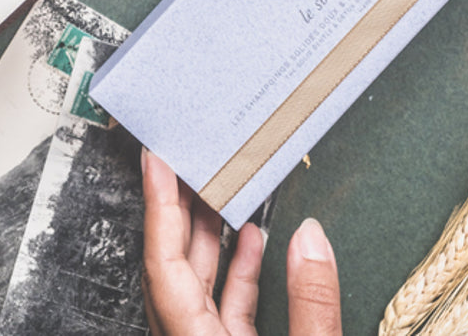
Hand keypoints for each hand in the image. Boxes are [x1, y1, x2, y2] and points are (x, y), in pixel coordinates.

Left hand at [141, 149, 342, 335]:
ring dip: (207, 236)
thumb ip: (312, 303)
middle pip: (171, 268)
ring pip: (195, 286)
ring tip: (217, 189)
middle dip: (177, 210)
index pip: (164, 266)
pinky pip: (222, 308)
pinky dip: (236, 271)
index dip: (159, 208)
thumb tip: (310, 236)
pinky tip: (251, 239)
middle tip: (183, 160)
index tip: (156, 162)